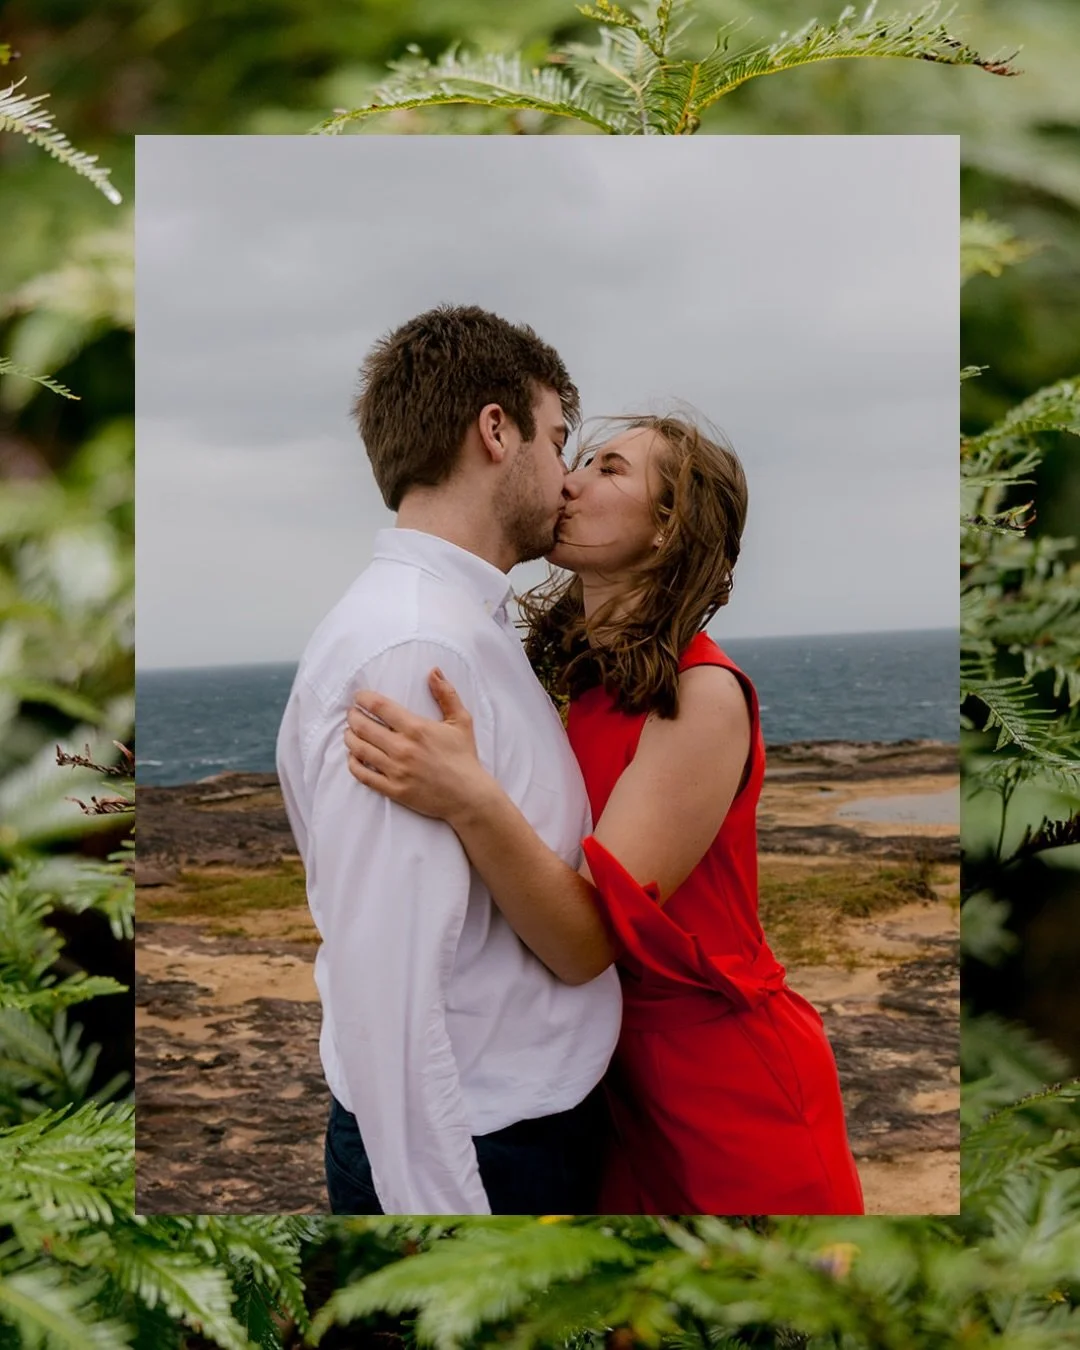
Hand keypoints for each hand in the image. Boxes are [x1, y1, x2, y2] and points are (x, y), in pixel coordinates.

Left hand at [344, 668, 489, 821]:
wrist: (468, 796)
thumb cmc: (464, 757)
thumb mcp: (461, 721)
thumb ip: (446, 694)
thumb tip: (433, 671)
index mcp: (417, 728)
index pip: (380, 707)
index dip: (364, 699)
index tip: (359, 697)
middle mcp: (403, 748)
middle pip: (363, 727)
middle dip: (353, 716)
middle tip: (352, 713)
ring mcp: (396, 771)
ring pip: (359, 749)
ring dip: (350, 737)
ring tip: (350, 732)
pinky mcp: (393, 790)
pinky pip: (363, 775)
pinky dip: (353, 764)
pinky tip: (353, 757)